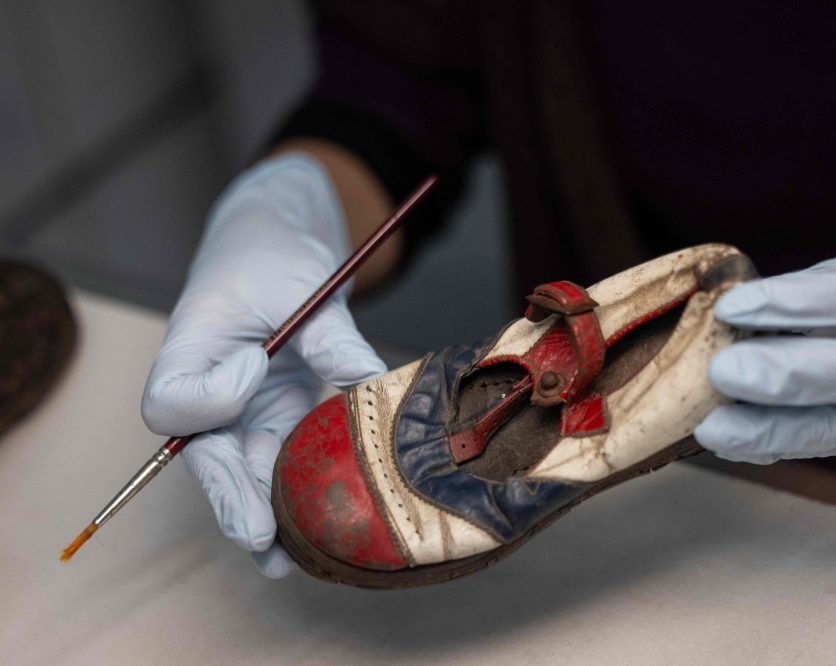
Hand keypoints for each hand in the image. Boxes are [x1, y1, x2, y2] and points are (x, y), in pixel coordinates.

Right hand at [141, 153, 385, 576]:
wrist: (275, 245)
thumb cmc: (273, 253)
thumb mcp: (303, 282)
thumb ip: (331, 335)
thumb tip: (372, 381)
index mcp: (189, 348)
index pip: (172, 400)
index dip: (211, 397)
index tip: (256, 361)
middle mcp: (208, 391)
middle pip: (204, 456)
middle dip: (232, 496)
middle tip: (259, 535)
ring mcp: (243, 411)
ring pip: (243, 473)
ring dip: (264, 515)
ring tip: (287, 559)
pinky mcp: (277, 420)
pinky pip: (278, 466)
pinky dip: (293, 500)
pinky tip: (315, 537)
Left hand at [695, 234, 835, 463]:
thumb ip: (810, 292)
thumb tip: (731, 318)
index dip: (794, 304)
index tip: (731, 307)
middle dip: (782, 378)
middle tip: (721, 373)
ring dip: (770, 431)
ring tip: (714, 428)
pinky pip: (835, 446)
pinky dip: (779, 447)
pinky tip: (737, 443)